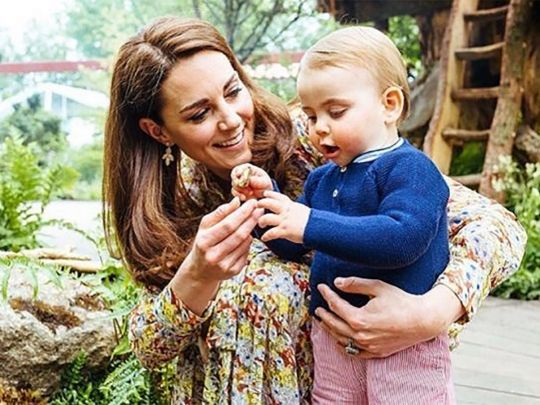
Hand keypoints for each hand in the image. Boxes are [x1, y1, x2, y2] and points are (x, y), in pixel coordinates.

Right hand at [183, 197, 262, 281]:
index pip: (228, 225)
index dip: (242, 213)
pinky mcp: (233, 272)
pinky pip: (246, 253)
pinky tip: (246, 237)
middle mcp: (213, 255)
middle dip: (251, 220)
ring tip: (251, 221)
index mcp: (204, 241)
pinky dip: (248, 243)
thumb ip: (221, 212)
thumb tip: (237, 201)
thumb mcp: (206, 226)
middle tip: (260, 209)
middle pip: (239, 235)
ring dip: (250, 231)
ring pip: (245, 243)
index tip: (252, 203)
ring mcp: (224, 266)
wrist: (200, 270)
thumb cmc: (204, 242)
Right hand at [231, 163, 272, 200]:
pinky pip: (234, 192)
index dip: (238, 172)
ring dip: (241, 190)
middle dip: (240, 183)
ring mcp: (238, 182)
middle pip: (234, 177)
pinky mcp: (238, 190)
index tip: (239, 175)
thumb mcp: (265, 182)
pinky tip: (244, 197)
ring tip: (251, 193)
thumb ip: (257, 180)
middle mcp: (241, 174)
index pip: (239, 168)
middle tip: (248, 189)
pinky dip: (238, 195)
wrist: (265, 193)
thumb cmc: (265, 184)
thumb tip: (248, 179)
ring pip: (234, 185)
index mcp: (248, 168)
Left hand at [257, 190, 309, 243]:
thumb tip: (287, 209)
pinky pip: (271, 233)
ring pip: (266, 218)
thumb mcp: (300, 209)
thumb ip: (291, 208)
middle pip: (268, 203)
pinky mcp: (284, 231)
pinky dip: (266, 236)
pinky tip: (264, 238)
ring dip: (261, 221)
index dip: (269, 194)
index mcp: (290, 205)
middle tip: (256, 207)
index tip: (264, 194)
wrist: (317, 227)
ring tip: (261, 224)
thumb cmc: (311, 220)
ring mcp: (284, 221)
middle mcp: (285, 211)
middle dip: (260, 204)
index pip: (277, 196)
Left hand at [315, 278, 462, 357]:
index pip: (336, 306)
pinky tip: (340, 339)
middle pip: (334, 325)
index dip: (327, 295)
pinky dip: (344, 345)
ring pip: (341, 340)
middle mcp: (360, 336)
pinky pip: (354, 352)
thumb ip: (355, 284)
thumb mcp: (378, 287)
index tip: (321, 287)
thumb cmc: (402, 301)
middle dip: (324, 315)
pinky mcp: (376, 352)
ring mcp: (368, 346)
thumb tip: (337, 282)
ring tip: (324, 322)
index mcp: (359, 319)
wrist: (423, 320)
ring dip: (330, 330)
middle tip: (317, 308)